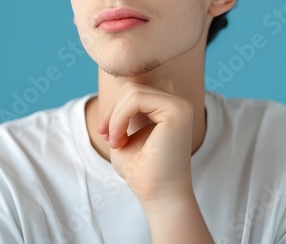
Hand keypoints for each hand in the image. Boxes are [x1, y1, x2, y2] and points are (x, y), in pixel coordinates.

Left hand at [97, 82, 194, 211]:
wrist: (158, 197)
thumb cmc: (141, 171)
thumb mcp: (124, 134)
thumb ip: (121, 112)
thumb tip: (119, 90)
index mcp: (168, 108)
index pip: (133, 92)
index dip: (113, 109)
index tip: (105, 134)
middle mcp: (178, 103)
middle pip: (132, 88)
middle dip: (111, 111)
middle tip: (108, 138)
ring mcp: (180, 105)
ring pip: (133, 91)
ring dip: (115, 116)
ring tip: (115, 141)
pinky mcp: (177, 110)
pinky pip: (136, 98)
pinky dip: (119, 117)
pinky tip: (119, 139)